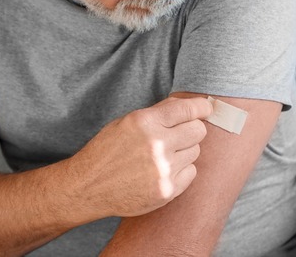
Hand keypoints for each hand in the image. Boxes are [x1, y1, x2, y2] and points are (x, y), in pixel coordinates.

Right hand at [65, 97, 211, 219]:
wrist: (89, 187)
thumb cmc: (108, 150)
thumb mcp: (127, 122)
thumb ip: (159, 113)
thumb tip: (190, 105)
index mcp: (145, 122)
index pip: (188, 109)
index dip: (202, 107)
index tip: (206, 109)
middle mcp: (156, 145)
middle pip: (198, 131)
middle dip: (192, 130)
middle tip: (180, 135)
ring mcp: (163, 170)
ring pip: (195, 152)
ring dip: (184, 151)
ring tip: (164, 155)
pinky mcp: (167, 190)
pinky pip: (191, 172)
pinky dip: (181, 170)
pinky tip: (163, 171)